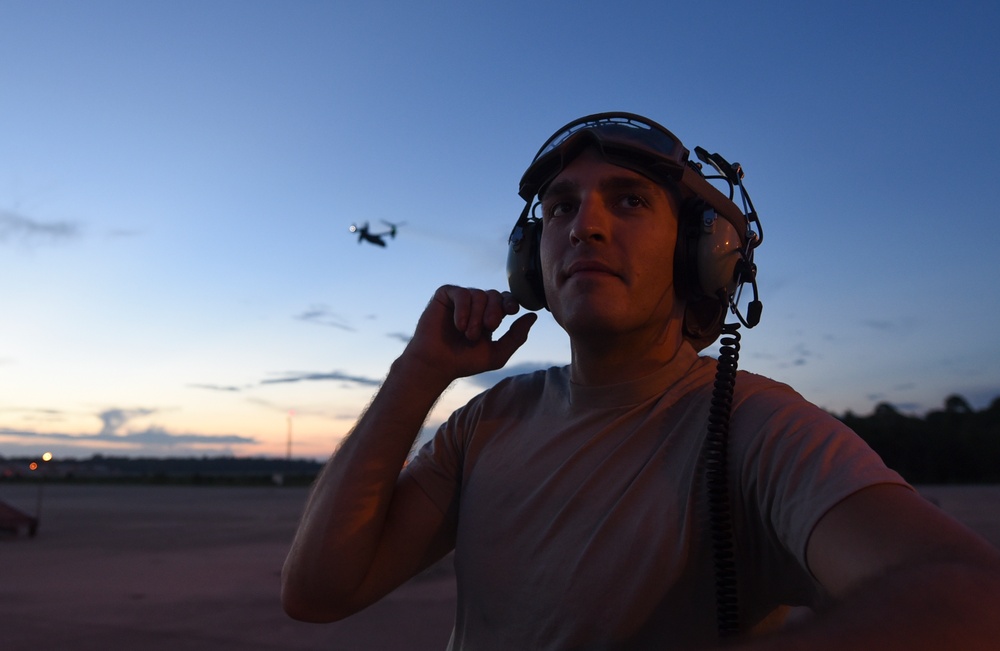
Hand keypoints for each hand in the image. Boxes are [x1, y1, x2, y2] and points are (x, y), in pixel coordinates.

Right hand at [400, 285, 536, 385]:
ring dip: (477, 315)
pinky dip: (463, 309)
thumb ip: (516, 336)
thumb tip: (533, 316)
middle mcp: (476, 305)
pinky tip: (459, 325)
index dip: (511, 301)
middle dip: (495, 311)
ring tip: (468, 334)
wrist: (437, 365)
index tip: (512, 311)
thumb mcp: (497, 354)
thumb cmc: (465, 362)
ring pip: (479, 294)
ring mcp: (460, 299)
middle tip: (488, 328)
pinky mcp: (445, 296)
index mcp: (489, 315)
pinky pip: (461, 293)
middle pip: (495, 294)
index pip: (506, 299)